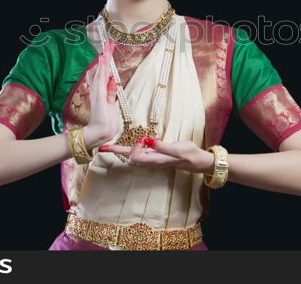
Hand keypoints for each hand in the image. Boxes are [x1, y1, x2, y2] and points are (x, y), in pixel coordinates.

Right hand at [83, 39, 120, 148]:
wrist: (100, 132)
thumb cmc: (106, 121)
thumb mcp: (110, 105)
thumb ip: (111, 93)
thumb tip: (112, 81)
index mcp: (100, 91)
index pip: (102, 73)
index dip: (104, 62)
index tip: (107, 52)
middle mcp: (97, 89)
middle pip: (101, 69)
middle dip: (105, 56)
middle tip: (108, 43)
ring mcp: (97, 91)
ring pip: (101, 71)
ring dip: (104, 59)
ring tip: (107, 46)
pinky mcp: (99, 94)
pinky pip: (101, 77)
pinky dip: (101, 68)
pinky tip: (103, 59)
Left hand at [98, 137, 215, 173]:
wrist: (196, 161)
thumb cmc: (188, 154)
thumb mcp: (178, 149)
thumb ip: (162, 146)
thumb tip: (146, 140)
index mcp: (154, 160)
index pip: (134, 156)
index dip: (134, 148)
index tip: (143, 139)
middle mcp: (150, 160)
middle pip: (128, 156)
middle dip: (115, 151)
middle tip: (104, 147)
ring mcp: (151, 158)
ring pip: (131, 154)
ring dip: (119, 150)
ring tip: (104, 148)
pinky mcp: (153, 154)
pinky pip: (138, 152)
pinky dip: (128, 148)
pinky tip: (123, 146)